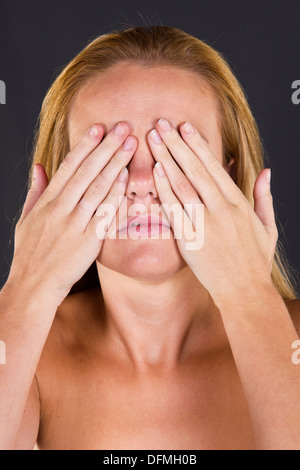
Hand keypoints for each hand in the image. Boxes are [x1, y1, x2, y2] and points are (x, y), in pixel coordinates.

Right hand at [9, 122, 136, 305]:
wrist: (34, 286)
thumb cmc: (30, 254)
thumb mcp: (26, 219)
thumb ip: (35, 191)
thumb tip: (40, 167)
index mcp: (47, 201)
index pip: (69, 166)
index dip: (85, 145)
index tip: (99, 128)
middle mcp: (61, 208)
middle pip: (87, 171)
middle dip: (106, 146)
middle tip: (123, 126)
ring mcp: (74, 223)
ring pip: (97, 187)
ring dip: (115, 162)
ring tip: (130, 143)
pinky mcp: (87, 240)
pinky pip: (104, 212)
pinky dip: (115, 194)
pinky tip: (125, 177)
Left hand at [147, 118, 277, 304]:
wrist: (245, 292)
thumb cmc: (255, 261)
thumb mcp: (268, 227)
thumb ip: (264, 197)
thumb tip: (266, 172)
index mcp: (238, 203)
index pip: (215, 166)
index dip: (198, 144)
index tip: (185, 127)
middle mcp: (221, 209)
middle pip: (195, 169)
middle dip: (176, 143)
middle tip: (161, 123)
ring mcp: (204, 224)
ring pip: (182, 184)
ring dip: (166, 159)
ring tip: (152, 139)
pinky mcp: (190, 240)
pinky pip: (173, 210)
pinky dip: (164, 189)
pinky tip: (155, 172)